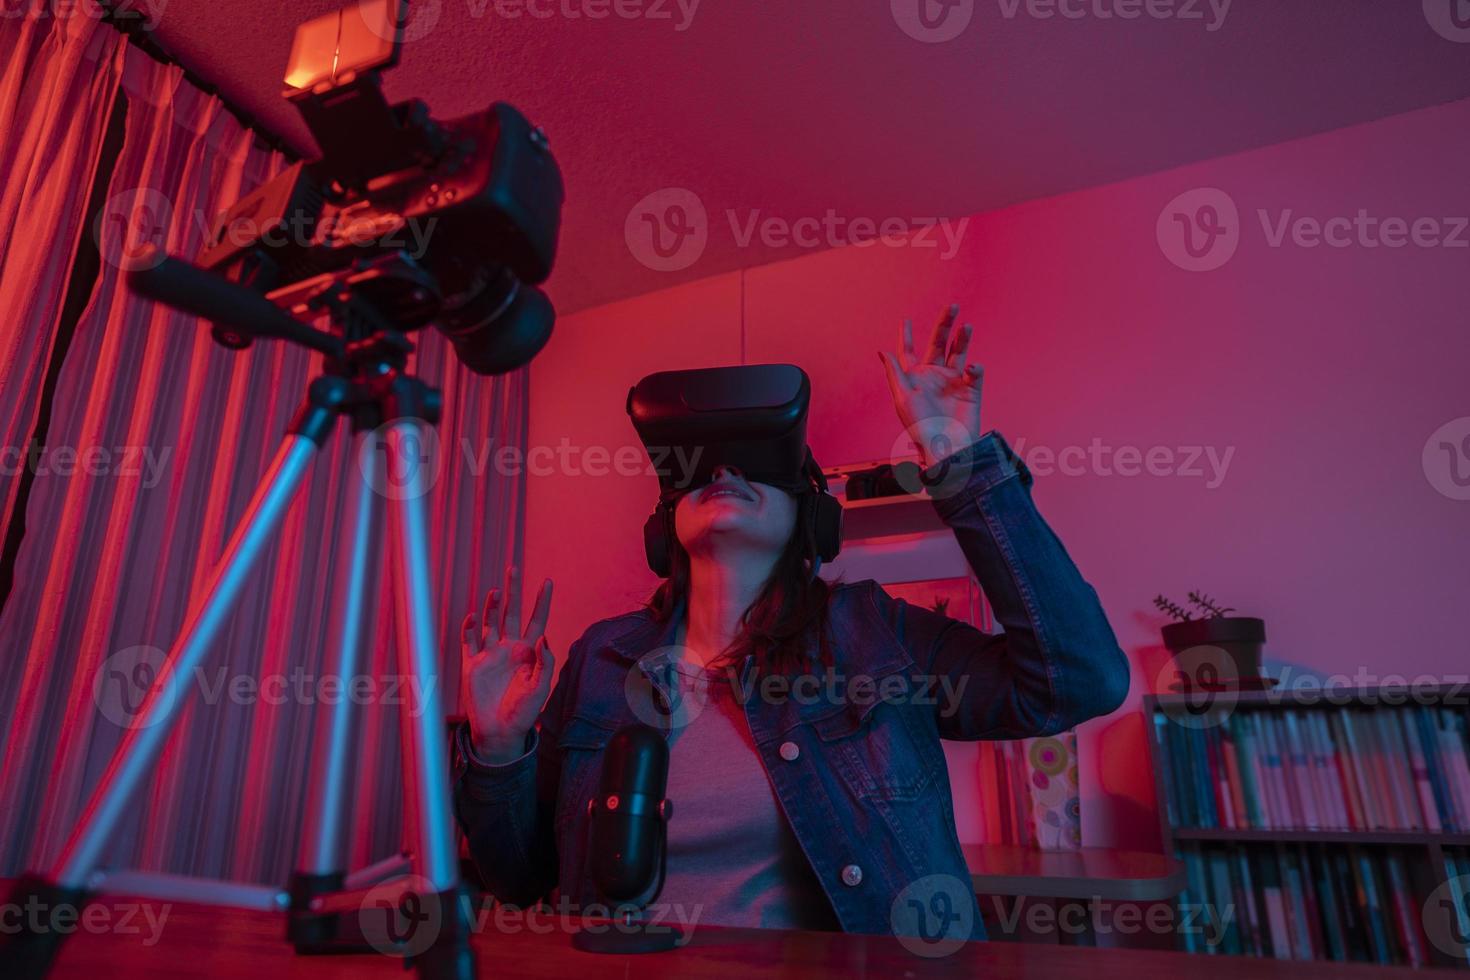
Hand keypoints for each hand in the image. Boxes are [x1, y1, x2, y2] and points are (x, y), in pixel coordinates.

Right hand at [461, 566, 553, 762]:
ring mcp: (490, 655)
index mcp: (529, 652)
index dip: (542, 601)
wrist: (500, 732)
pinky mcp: (472, 665)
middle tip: (513, 568)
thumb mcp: (540, 689)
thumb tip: (544, 637)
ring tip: (496, 591)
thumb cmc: (524, 713)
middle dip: (513, 591)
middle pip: (512, 613)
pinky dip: (469, 628)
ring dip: (492, 606)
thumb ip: (544, 664)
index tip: (547, 581)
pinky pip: (469, 641)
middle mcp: (509, 648)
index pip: (537, 620)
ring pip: (490, 622)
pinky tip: (473, 618)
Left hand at [879, 303, 983, 468]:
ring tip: (967, 326)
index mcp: (914, 378)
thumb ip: (894, 373)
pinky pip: (974, 374)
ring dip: (963, 339)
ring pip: (959, 352)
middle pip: (938, 344)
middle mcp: (934, 376)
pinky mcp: (970, 390)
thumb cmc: (920, 428)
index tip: (905, 321)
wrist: (946, 448)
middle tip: (952, 307)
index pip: (908, 352)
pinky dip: (975, 369)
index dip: (905, 337)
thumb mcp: (903, 399)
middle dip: (945, 325)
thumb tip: (881, 351)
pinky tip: (973, 367)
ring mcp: (953, 381)